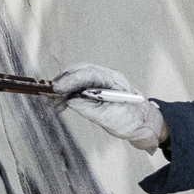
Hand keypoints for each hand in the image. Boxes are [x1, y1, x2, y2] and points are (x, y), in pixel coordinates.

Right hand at [44, 62, 166, 153]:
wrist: (143, 123)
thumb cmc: (130, 121)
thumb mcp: (108, 118)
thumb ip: (88, 108)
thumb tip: (69, 99)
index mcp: (115, 81)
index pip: (90, 74)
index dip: (71, 80)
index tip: (57, 89)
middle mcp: (109, 75)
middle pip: (81, 70)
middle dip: (63, 81)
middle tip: (50, 96)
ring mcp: (104, 78)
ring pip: (79, 75)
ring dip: (64, 86)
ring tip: (55, 103)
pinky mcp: (99, 84)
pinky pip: (81, 82)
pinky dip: (70, 90)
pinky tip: (62, 102)